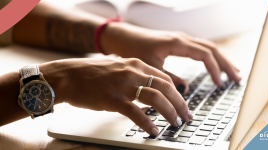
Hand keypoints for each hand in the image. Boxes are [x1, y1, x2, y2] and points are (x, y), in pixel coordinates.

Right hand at [39, 58, 192, 135]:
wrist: (67, 76)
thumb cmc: (91, 73)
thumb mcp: (118, 67)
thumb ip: (134, 74)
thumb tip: (150, 86)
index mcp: (136, 64)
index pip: (165, 79)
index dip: (178, 93)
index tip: (183, 104)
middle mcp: (132, 72)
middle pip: (166, 88)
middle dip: (179, 104)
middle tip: (185, 116)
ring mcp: (123, 85)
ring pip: (156, 98)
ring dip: (169, 112)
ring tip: (175, 123)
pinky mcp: (113, 99)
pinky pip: (136, 113)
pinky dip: (148, 123)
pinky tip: (154, 130)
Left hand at [101, 22, 240, 92]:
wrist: (122, 37)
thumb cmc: (133, 49)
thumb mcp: (150, 67)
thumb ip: (168, 79)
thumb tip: (185, 91)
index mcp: (177, 42)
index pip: (205, 55)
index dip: (215, 69)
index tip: (220, 84)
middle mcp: (182, 38)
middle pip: (212, 49)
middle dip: (226, 64)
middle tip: (237, 78)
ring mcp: (181, 38)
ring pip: (208, 47)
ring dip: (221, 59)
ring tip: (232, 72)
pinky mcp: (178, 42)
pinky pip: (200, 47)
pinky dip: (210, 57)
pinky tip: (214, 64)